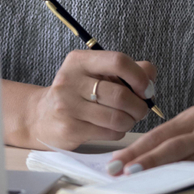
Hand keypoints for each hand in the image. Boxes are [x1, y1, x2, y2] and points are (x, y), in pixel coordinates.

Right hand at [26, 49, 155, 150]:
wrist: (42, 115)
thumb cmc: (77, 92)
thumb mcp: (97, 73)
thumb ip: (127, 70)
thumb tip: (151, 76)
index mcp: (79, 60)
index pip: (118, 61)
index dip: (139, 76)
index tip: (147, 88)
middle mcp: (70, 79)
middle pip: (121, 95)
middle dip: (139, 106)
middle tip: (140, 109)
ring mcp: (68, 105)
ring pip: (117, 118)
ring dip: (130, 121)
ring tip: (126, 118)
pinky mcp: (70, 128)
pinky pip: (109, 133)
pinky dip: (118, 132)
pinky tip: (111, 127)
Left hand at [107, 102, 193, 175]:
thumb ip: (184, 136)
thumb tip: (152, 156)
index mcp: (193, 116)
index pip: (158, 133)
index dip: (136, 148)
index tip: (115, 160)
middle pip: (166, 143)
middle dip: (139, 157)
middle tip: (117, 169)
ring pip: (184, 155)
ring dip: (158, 166)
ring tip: (136, 176)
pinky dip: (189, 177)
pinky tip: (174, 186)